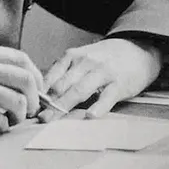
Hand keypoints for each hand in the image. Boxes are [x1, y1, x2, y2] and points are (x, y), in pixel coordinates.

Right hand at [0, 42, 43, 141]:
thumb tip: (19, 79)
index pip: (20, 57)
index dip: (34, 75)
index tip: (35, 89)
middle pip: (25, 78)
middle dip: (34, 97)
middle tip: (29, 109)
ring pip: (18, 101)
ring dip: (19, 115)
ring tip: (8, 119)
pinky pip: (2, 121)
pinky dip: (1, 127)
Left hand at [39, 38, 161, 121]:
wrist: (136, 48)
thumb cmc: (104, 57)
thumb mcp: (82, 58)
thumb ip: (65, 72)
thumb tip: (44, 92)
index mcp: (73, 56)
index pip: (52, 75)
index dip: (41, 92)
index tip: (31, 105)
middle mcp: (85, 62)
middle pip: (63, 85)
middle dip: (48, 103)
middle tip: (38, 117)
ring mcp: (102, 72)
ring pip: (80, 90)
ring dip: (64, 106)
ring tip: (53, 119)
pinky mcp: (120, 83)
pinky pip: (107, 96)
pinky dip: (98, 106)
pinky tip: (90, 115)